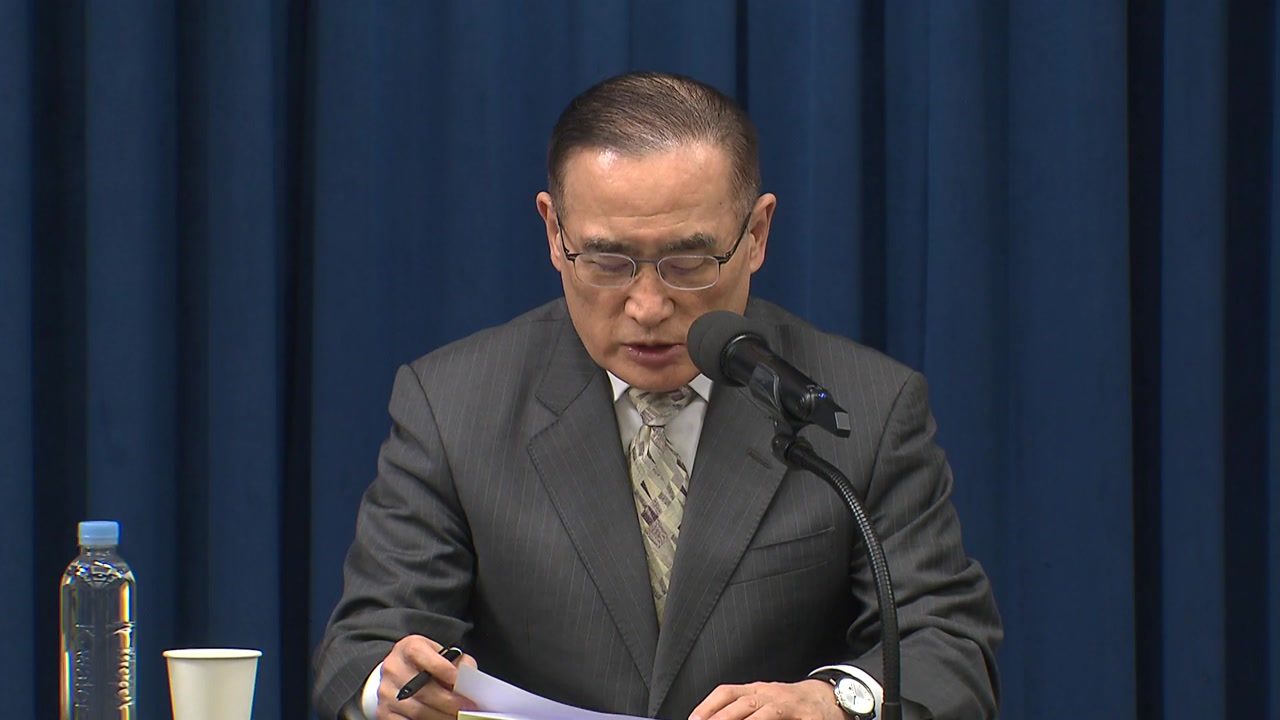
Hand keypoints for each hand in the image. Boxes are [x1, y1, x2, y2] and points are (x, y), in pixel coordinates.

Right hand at [377, 635, 477, 719]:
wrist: (400, 674)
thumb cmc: (427, 664)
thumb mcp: (442, 654)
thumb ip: (458, 662)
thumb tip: (468, 678)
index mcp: (408, 648)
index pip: (420, 654)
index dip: (441, 667)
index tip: (457, 680)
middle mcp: (393, 668)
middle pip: (422, 689)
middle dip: (448, 701)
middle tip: (466, 707)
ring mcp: (386, 691)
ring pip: (417, 710)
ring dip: (441, 716)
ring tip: (456, 716)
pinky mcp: (384, 712)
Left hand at [689, 679, 842, 719]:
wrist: (829, 698)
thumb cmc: (792, 703)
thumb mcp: (765, 701)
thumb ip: (744, 708)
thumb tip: (714, 717)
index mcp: (756, 691)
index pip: (727, 692)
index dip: (708, 706)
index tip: (694, 719)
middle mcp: (769, 694)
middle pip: (741, 703)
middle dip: (721, 717)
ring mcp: (787, 704)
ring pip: (762, 713)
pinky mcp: (806, 716)